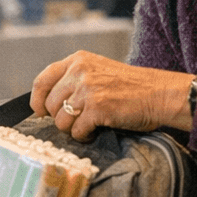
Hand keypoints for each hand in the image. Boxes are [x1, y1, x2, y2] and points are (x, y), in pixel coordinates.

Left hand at [31, 51, 193, 139]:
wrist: (160, 94)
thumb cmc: (132, 87)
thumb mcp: (98, 72)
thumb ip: (73, 80)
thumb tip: (45, 104)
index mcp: (78, 60)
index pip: (42, 80)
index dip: (36, 100)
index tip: (39, 112)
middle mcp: (79, 72)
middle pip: (49, 105)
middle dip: (60, 118)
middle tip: (76, 121)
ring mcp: (88, 89)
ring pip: (61, 120)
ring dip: (72, 129)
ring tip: (88, 126)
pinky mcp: (97, 108)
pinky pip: (77, 131)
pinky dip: (84, 136)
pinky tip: (95, 131)